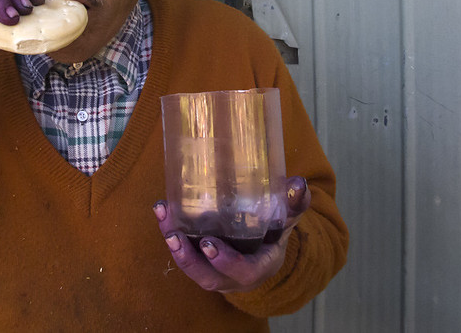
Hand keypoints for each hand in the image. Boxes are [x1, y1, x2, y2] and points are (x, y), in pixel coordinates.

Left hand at [153, 176, 310, 293]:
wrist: (263, 245)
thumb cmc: (275, 231)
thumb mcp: (286, 219)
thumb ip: (293, 204)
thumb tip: (298, 183)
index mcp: (259, 266)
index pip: (245, 272)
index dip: (226, 262)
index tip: (210, 244)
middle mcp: (234, 276)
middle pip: (209, 277)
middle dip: (189, 259)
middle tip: (175, 236)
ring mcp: (216, 272)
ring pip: (192, 267)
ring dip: (175, 247)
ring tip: (164, 220)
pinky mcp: (200, 261)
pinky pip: (184, 253)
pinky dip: (171, 233)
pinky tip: (162, 210)